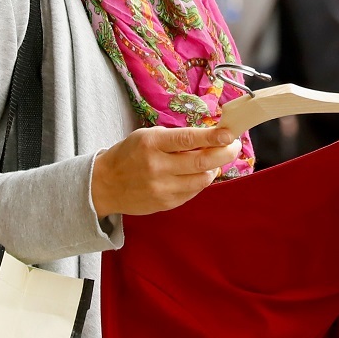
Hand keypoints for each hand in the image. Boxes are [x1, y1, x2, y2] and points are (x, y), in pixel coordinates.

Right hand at [91, 126, 241, 217]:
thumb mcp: (148, 136)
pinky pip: (193, 192)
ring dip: (214, 168)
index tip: (229, 134)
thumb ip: (176, 138)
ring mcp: (162, 188)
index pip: (188, 139)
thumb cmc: (129, 154)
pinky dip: (201, 181)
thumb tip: (210, 138)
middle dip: (224, 153)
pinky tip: (200, 173)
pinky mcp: (165, 204)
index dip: (212, 137)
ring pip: (202, 180)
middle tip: (233, 146)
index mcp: (152, 144)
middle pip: (201, 162)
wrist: (105, 184)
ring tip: (215, 160)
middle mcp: (157, 167)